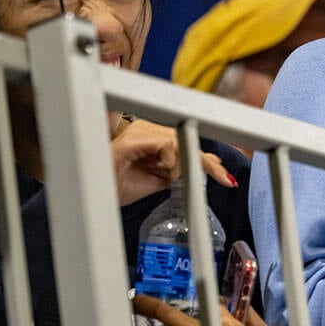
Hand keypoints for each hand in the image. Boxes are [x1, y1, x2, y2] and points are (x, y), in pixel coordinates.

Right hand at [112, 118, 235, 205]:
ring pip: (181, 141)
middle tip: (224, 178)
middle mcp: (146, 128)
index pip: (188, 140)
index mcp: (152, 135)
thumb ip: (181, 170)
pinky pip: (167, 145)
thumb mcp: (160, 180)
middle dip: (206, 162)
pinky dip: (171, 162)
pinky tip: (162, 172)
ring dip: (182, 165)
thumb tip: (208, 163)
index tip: (226, 175)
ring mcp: (138, 131)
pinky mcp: (132, 140)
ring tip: (169, 177)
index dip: (208, 158)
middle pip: (189, 139)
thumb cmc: (121, 186)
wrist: (97, 197)